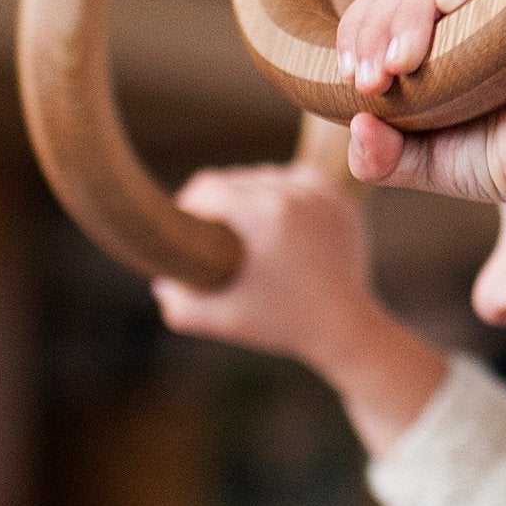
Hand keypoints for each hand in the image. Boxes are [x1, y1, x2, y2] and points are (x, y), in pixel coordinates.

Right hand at [153, 164, 375, 369]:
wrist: (346, 328)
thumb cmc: (282, 326)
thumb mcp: (224, 321)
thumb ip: (181, 306)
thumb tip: (160, 282)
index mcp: (264, 215)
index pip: (208, 187)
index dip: (188, 205)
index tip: (185, 228)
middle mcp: (293, 194)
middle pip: (235, 179)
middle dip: (217, 203)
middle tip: (210, 234)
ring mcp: (319, 194)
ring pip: (264, 176)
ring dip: (248, 195)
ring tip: (240, 228)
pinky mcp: (337, 198)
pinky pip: (294, 179)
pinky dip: (281, 193)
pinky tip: (273, 217)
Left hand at [334, 0, 505, 215]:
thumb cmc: (492, 164)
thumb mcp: (419, 162)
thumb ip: (378, 156)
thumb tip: (357, 124)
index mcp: (435, 30)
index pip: (384, 2)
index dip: (358, 31)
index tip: (353, 78)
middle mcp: (469, 6)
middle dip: (377, 28)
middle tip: (374, 81)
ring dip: (411, 12)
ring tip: (402, 63)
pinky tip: (449, 4)